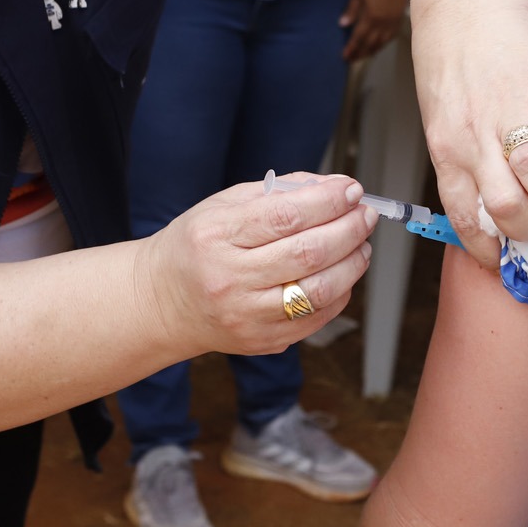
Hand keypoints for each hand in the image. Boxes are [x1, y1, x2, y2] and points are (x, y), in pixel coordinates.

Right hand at [137, 173, 375, 357]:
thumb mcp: (223, 205)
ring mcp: (246, 315)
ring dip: (352, 263)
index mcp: (217, 236)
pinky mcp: (261, 340)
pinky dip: (340, 293)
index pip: (285, 216)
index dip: (327, 201)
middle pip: (308, 253)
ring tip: (361, 243)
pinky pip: (315, 318)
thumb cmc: (196, 246)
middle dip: (348, 229)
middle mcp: (230, 278)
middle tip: (364, 214)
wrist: (163, 301)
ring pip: (319, 291)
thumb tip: (333, 186)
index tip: (350, 189)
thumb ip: (279, 192)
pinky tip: (343, 273)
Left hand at [340, 0, 405, 60]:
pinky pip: (390, 37)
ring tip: (363, 56)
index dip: (351, 48)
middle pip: (370, 44)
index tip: (344, 56)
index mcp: (371, 16)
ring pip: (381, 43)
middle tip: (351, 60)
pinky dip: (383, 44)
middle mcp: (383, 23)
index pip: (359, 37)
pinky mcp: (399, 19)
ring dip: (371, 51)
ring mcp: (392, 22)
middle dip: (360, 53)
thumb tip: (343, 24)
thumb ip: (351, 10)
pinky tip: (378, 45)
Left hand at [409, 0, 527, 267]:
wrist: (468, 2)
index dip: (487, 246)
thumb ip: (461, 156)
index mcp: (448, 147)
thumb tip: (485, 201)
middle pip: (506, 206)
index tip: (505, 260)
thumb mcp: (440, 116)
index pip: (466, 214)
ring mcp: (515, 112)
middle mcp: (479, 137)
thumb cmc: (451, 61)